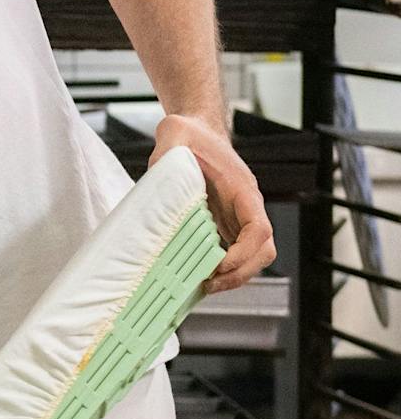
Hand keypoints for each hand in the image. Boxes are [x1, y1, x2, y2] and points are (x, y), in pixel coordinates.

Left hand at [149, 113, 273, 293]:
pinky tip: (198, 275)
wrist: (196, 132)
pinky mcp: (224, 224)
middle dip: (241, 273)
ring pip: (253, 256)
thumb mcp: (174, 134)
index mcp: (241, 189)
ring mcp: (237, 218)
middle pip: (263, 250)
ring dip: (234, 276)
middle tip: (209, 285)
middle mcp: (246, 207)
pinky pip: (233, 253)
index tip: (220, 265)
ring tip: (203, 285)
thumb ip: (166, 152)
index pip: (258, 228)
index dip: (244, 252)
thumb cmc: (190, 134)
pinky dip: (222, 269)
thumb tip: (155, 175)